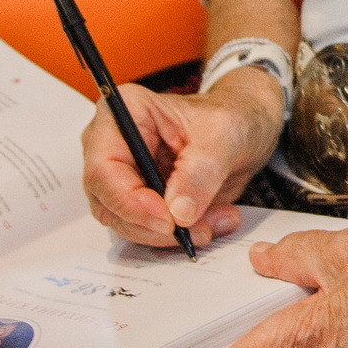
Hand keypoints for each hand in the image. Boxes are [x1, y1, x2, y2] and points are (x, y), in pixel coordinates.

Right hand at [81, 76, 280, 248]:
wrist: (242, 131)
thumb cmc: (229, 119)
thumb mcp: (224, 136)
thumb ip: (201, 171)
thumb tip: (178, 213)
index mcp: (124, 112)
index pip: (104, 168)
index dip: (130, 201)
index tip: (169, 221)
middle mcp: (112, 145)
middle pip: (109, 202)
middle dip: (154, 225)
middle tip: (200, 230)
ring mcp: (120, 176)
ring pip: (125, 223)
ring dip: (169, 234)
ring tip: (215, 222)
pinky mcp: (135, 200)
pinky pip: (145, 230)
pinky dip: (177, 235)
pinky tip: (209, 223)